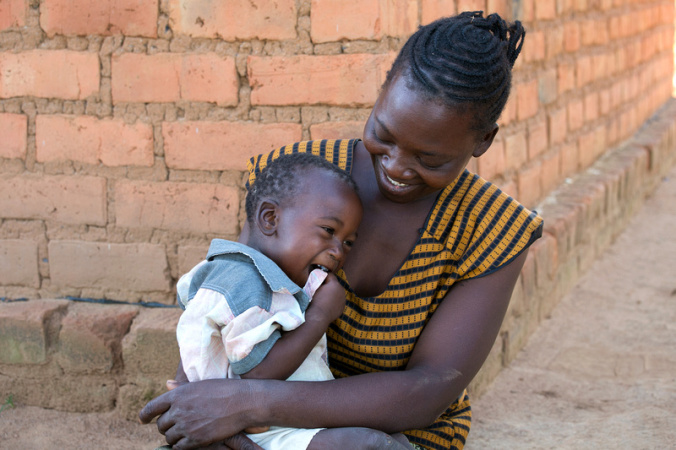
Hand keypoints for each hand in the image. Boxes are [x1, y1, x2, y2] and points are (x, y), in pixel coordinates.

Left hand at [139, 378, 262, 449]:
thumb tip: (167, 384)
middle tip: (175, 425)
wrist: (242, 402)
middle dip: (165, 426)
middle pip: (161, 425)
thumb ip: (180, 388)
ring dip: (173, 436)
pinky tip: (188, 441)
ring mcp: (187, 426)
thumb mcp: (200, 384)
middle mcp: (179, 410)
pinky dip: (180, 445)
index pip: (152, 408)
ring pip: (169, 437)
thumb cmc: (223, 390)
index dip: (145, 415)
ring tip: (184, 432)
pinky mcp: (196, 439)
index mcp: (178, 395)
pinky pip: (178, 447)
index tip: (144, 420)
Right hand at [307, 273, 345, 322]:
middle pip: (335, 284)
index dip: (323, 275)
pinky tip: (327, 305)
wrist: (318, 317)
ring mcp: (343, 300)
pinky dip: (333, 302)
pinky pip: (338, 301)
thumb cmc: (314, 300)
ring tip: (323, 297)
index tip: (318, 277)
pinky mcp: (342, 308)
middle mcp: (342, 290)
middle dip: (329, 285)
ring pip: (337, 293)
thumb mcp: (314, 287)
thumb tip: (318, 274)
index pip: (330, 275)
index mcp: (335, 284)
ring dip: (332, 293)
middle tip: (320, 288)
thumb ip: (318, 279)